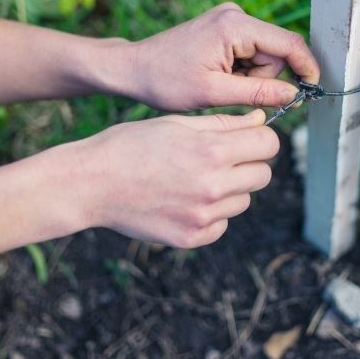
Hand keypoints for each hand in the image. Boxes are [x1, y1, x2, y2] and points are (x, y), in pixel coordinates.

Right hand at [64, 108, 277, 248]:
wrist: (90, 183)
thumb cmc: (131, 145)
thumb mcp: (176, 123)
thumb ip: (223, 124)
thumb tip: (259, 121)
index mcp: (212, 151)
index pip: (269, 144)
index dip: (260, 137)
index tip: (248, 138)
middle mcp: (213, 186)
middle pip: (263, 175)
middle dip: (249, 163)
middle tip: (221, 158)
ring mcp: (203, 216)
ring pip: (243, 200)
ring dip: (229, 189)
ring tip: (193, 179)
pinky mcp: (191, 238)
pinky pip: (221, 225)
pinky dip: (211, 214)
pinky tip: (182, 200)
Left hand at [121, 3, 319, 110]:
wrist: (134, 69)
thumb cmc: (166, 81)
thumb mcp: (214, 93)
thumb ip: (258, 93)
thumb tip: (294, 95)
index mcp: (234, 26)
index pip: (288, 43)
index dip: (306, 67)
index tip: (313, 90)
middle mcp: (235, 15)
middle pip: (277, 51)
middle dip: (266, 78)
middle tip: (235, 93)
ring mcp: (230, 19)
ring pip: (265, 54)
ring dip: (252, 76)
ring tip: (220, 85)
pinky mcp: (225, 27)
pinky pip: (251, 51)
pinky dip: (243, 70)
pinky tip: (219, 76)